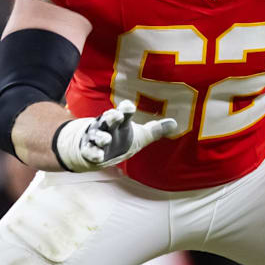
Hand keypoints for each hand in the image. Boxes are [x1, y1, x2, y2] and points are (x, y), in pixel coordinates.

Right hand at [53, 100, 177, 171]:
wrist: (97, 148)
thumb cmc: (121, 138)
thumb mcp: (140, 134)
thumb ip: (155, 130)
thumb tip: (175, 123)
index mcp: (121, 120)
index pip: (123, 110)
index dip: (126, 108)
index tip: (129, 108)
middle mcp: (108, 126)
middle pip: (108, 118)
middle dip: (112, 117)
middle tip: (116, 116)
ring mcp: (96, 137)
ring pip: (97, 134)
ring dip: (101, 137)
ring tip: (106, 139)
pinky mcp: (88, 150)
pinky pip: (89, 151)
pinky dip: (93, 153)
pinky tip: (99, 156)